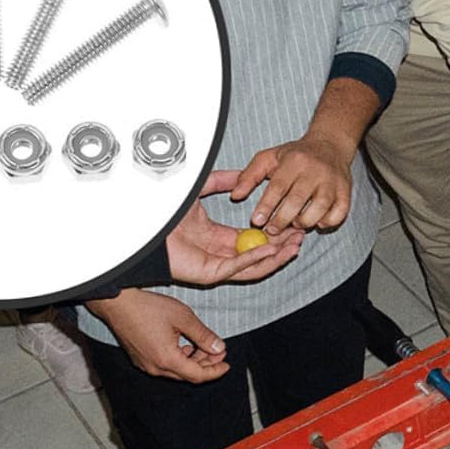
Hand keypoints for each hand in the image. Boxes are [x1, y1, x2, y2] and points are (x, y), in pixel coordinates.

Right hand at [87, 289, 227, 383]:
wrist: (117, 303)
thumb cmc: (147, 307)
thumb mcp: (183, 318)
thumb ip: (204, 336)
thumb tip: (219, 348)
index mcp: (167, 360)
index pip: (198, 375)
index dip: (216, 371)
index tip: (227, 365)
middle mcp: (155, 367)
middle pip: (188, 374)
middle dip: (206, 364)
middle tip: (218, 350)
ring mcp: (145, 364)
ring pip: (176, 370)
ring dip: (192, 361)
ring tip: (202, 345)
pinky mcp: (139, 359)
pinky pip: (164, 365)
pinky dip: (178, 358)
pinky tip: (184, 345)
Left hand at [167, 169, 304, 284]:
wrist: (148, 224)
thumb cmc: (167, 211)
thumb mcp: (201, 189)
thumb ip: (221, 181)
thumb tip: (241, 174)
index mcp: (218, 237)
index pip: (254, 239)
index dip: (274, 232)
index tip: (291, 223)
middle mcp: (220, 254)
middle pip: (259, 255)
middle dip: (282, 246)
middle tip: (301, 235)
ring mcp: (216, 266)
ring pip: (254, 266)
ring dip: (276, 256)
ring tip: (294, 245)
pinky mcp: (210, 274)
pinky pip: (239, 267)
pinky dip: (256, 259)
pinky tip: (271, 250)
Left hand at [228, 135, 352, 234]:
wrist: (330, 144)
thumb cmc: (296, 155)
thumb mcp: (269, 158)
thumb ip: (249, 175)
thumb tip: (235, 195)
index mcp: (294, 161)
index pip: (278, 186)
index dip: (266, 206)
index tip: (256, 221)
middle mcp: (315, 171)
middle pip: (298, 200)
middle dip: (282, 219)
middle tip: (271, 230)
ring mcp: (332, 182)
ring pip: (320, 208)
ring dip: (304, 222)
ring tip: (294, 225)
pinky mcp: (346, 192)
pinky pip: (339, 213)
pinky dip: (327, 222)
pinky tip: (316, 222)